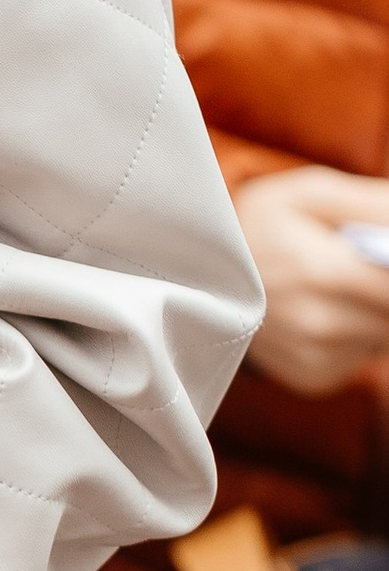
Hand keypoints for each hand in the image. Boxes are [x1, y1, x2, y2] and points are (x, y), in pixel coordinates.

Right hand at [235, 167, 388, 396]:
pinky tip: (324, 310)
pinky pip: (359, 356)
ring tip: (338, 284)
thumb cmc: (266, 225)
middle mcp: (315, 323)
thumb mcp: (310, 194)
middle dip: (382, 289)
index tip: (381, 255)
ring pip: (380, 335)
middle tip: (353, 267)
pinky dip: (353, 334)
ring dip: (372, 311)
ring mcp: (313, 355)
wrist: (199, 274)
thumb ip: (367, 205)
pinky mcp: (313, 376)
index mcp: (316, 270)